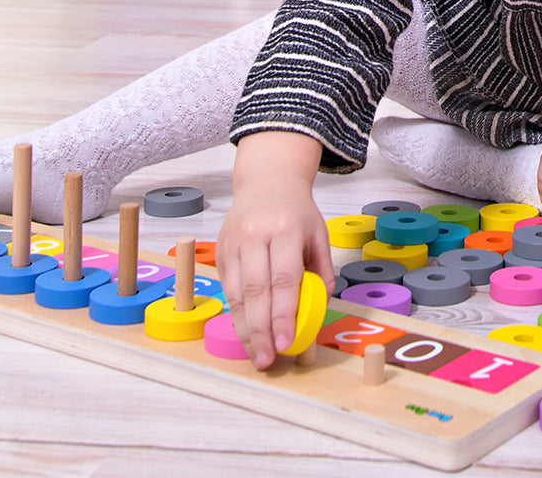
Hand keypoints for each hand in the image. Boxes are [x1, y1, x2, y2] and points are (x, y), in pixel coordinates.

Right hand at [216, 130, 334, 370]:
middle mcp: (255, 235)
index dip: (283, 313)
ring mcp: (233, 242)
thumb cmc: (296, 212)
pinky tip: (246, 333)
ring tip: (255, 354)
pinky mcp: (220, 251)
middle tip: (267, 359)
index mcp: (284, 229)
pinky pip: (227, 288)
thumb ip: (321, 272)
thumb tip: (317, 311)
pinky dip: (235, 314)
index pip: (283, 278)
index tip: (286, 342)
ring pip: (235, 293)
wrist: (266, 182)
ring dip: (245, 328)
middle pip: (255, 290)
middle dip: (261, 329)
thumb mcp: (318, 234)